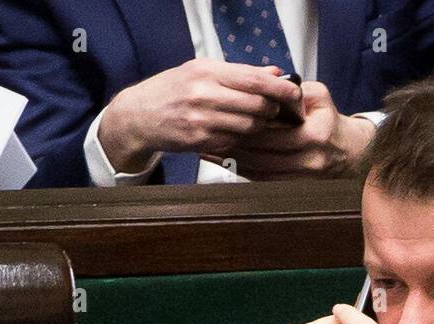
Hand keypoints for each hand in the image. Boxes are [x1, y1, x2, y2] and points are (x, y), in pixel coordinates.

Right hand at [97, 59, 301, 172]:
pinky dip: (240, 139)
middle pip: (258, 105)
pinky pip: (233, 142)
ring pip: (249, 127)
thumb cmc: (173, 90)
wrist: (139, 115)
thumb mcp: (202, 71)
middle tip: (274, 111)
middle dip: (272, 110)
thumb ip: (239, 73)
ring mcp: (201, 120)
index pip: (256, 80)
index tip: (294, 94)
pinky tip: (235, 133)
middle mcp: (204, 94)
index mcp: (208, 71)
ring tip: (255, 122)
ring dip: (259, 127)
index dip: (281, 89)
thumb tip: (274, 73)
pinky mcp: (198, 141)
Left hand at [205, 81, 374, 179]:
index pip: (275, 132)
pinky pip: (262, 180)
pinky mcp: (292, 186)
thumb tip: (269, 86)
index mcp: (314, 134)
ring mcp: (300, 177)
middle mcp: (308, 160)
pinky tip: (224, 162)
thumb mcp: (319, 96)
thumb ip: (295, 90)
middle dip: (235, 145)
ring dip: (233, 161)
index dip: (249, 127)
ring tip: (209, 150)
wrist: (347, 151)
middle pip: (263, 154)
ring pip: (259, 171)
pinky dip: (241, 171)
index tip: (226, 119)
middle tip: (210, 135)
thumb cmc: (328, 119)